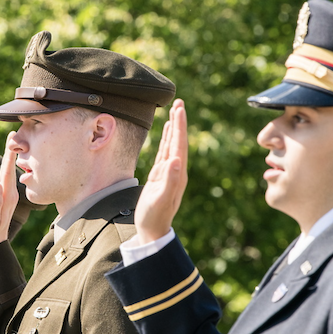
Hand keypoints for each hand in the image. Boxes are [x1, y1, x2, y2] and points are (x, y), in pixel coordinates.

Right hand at [0, 132, 18, 252]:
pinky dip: (7, 167)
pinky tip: (8, 162)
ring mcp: (9, 195)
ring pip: (9, 172)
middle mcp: (10, 193)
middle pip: (10, 168)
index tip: (12, 139)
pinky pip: (7, 178)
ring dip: (10, 157)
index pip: (7, 170)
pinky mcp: (6, 197)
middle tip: (13, 133)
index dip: (9, 154)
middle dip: (11, 151)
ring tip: (11, 143)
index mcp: (6, 195)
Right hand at [136, 99, 187, 243]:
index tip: (179, 109)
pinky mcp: (160, 175)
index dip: (179, 126)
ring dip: (174, 128)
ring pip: (172, 144)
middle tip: (179, 102)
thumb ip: (168, 180)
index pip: (179, 145)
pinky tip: (167, 132)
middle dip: (179, 121)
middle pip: (178, 141)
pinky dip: (166, 139)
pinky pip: (165, 152)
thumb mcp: (161, 199)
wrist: (152, 231)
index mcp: (177, 174)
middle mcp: (176, 170)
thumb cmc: (154, 217)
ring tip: (175, 111)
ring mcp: (169, 172)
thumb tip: (175, 160)